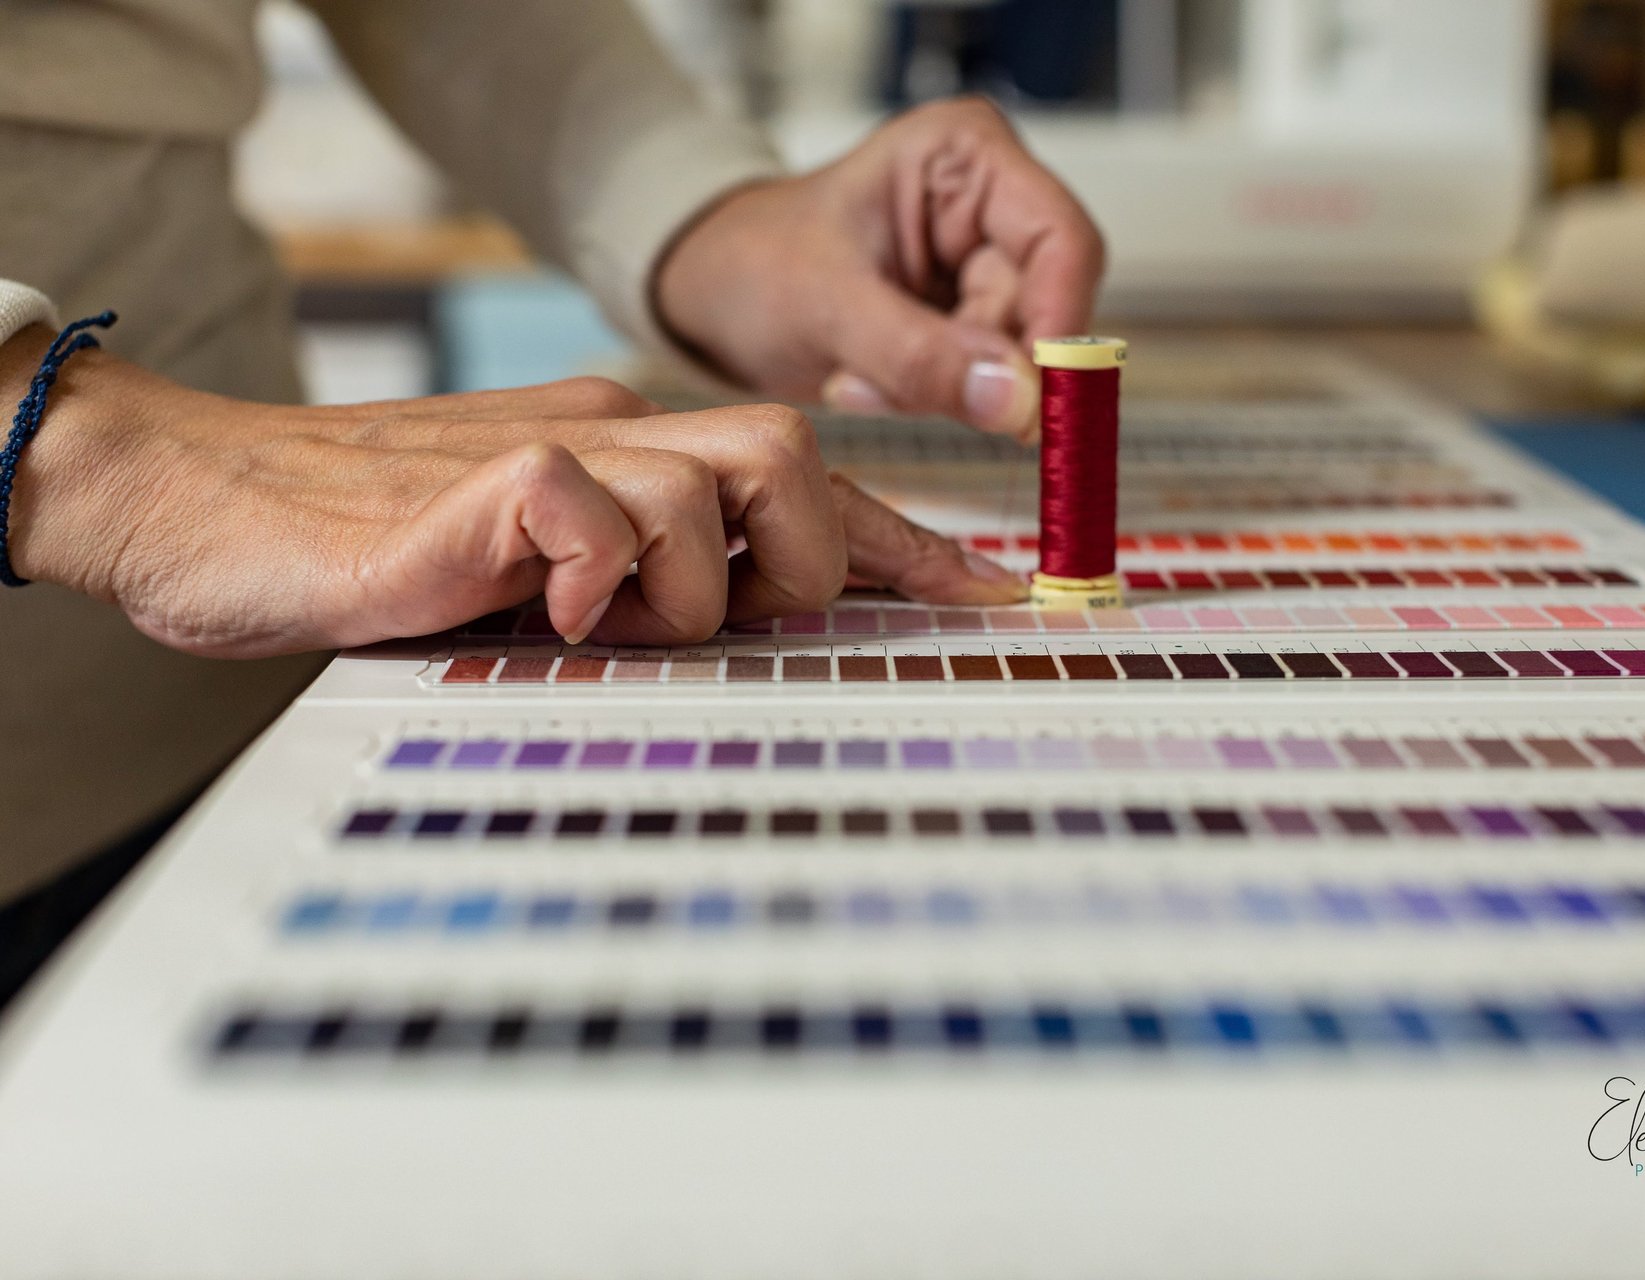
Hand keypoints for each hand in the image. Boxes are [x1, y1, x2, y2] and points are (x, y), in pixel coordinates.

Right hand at [0, 333, 1025, 658]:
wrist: (204, 508)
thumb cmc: (376, 557)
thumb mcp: (545, 588)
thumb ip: (644, 596)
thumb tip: (753, 640)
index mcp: (634, 465)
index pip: (802, 490)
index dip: (906, 547)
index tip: (991, 603)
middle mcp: (606, 440)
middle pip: (788, 446)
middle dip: (808, 555)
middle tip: (740, 626)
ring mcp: (541, 452)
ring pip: (709, 472)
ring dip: (695, 580)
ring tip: (615, 625)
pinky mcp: (467, 485)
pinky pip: (579, 495)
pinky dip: (590, 566)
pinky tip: (548, 611)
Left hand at [654, 97, 1104, 442]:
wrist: (710, 292)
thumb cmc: (751, 262)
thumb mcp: (825, 305)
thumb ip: (923, 355)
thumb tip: (1019, 403)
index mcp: (965, 154)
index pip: (1061, 241)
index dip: (1058, 326)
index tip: (1030, 402)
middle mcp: (989, 203)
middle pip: (1043, 309)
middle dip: (970, 366)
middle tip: (886, 384)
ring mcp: (982, 265)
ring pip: (1016, 357)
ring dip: (941, 390)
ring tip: (859, 376)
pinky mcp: (968, 320)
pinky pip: (984, 383)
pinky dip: (928, 398)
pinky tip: (867, 379)